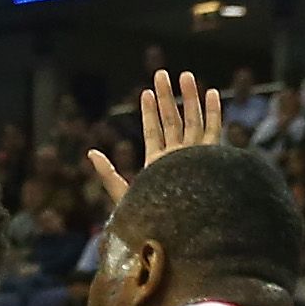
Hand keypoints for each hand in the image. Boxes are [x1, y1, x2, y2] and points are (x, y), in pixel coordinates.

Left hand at [84, 69, 228, 213]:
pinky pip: (214, 131)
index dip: (149, 112)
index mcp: (159, 165)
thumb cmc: (151, 219)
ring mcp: (196, 157)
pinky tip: (210, 93)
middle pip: (173, 120)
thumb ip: (108, 173)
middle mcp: (179, 158)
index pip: (153, 132)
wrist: (181, 231)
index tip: (145, 93)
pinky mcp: (211, 159)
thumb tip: (90, 152)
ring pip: (192, 121)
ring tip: (186, 75)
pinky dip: (213, 112)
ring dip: (189, 98)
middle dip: (168, 97)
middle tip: (162, 74)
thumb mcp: (123, 194)